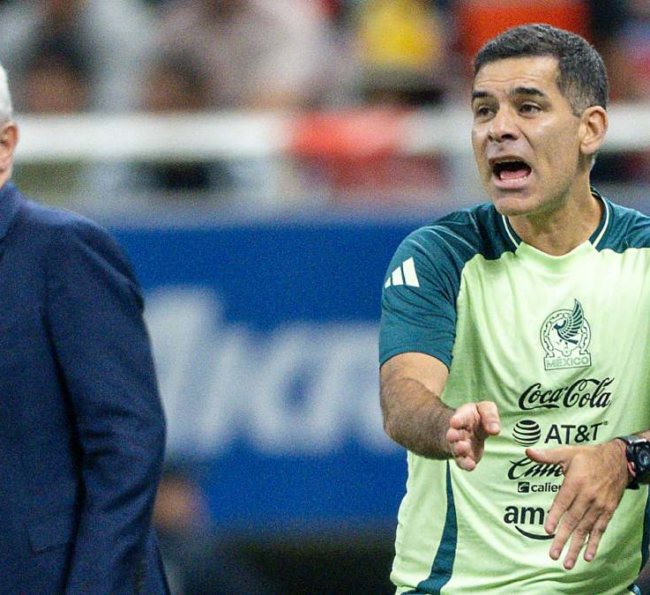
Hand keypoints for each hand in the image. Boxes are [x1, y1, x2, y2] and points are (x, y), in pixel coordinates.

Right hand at [446, 401, 499, 470]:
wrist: (467, 430)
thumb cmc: (477, 417)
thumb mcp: (485, 409)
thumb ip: (491, 416)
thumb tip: (495, 430)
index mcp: (464, 416)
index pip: (460, 417)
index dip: (458, 419)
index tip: (454, 422)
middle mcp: (458, 431)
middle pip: (454, 433)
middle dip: (453, 435)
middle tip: (451, 435)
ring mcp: (460, 445)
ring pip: (457, 449)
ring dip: (459, 449)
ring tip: (463, 447)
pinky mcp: (465, 457)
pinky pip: (463, 462)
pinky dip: (466, 464)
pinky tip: (471, 465)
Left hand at [525, 441, 627, 568]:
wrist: (618, 461)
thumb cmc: (588, 457)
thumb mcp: (567, 452)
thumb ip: (548, 455)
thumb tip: (528, 451)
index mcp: (576, 482)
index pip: (563, 502)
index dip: (555, 516)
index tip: (548, 530)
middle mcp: (588, 496)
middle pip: (573, 520)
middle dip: (562, 538)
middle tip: (552, 554)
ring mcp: (599, 506)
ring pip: (585, 529)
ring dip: (576, 546)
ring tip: (567, 562)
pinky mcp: (608, 511)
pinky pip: (600, 529)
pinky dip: (593, 543)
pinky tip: (587, 556)